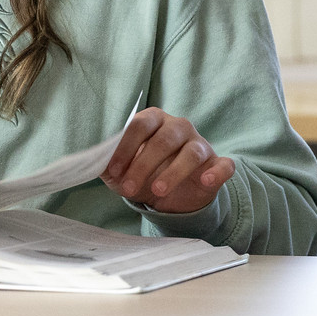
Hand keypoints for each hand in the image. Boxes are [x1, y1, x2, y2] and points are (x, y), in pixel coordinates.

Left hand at [102, 107, 236, 212]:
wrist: (174, 195)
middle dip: (143, 165)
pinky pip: (224, 164)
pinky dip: (217, 171)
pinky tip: (207, 181)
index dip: (125, 148)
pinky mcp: (218, 164)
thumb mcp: (122, 170)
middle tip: (129, 188)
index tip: (112, 171)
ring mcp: (200, 144)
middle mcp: (179, 127)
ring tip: (157, 191)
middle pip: (163, 139)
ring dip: (173, 172)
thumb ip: (107, 164)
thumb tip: (92, 163)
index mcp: (154, 120)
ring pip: (192, 152)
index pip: (139, 125)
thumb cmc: (144, 173)